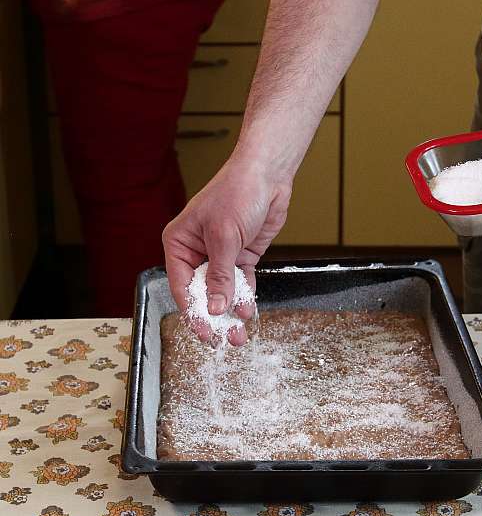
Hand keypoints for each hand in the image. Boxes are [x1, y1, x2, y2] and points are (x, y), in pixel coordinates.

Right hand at [162, 155, 290, 345]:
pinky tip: (248, 311)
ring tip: (240, 333)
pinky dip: (244, 296)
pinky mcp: (241, 255)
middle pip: (201, 293)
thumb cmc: (237, 193)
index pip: (182, 286)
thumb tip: (213, 307)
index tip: (205, 333)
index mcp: (179, 243)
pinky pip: (240, 282)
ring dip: (231, 311)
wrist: (267, 175)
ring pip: (222, 291)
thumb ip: (220, 275)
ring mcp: (220, 255)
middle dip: (213, 317)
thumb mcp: (225, 236)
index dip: (193, 312)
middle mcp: (196, 251)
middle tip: (225, 340)